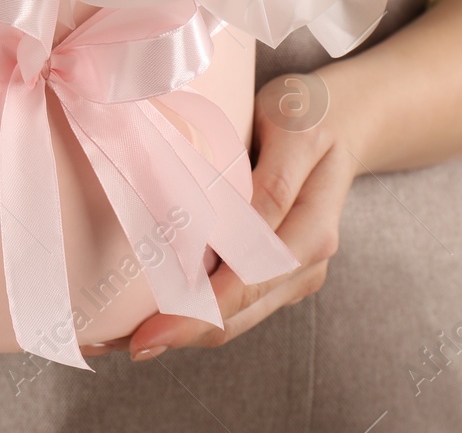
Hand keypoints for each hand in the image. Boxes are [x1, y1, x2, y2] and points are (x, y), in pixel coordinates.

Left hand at [125, 72, 357, 360]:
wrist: (347, 121)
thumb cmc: (307, 115)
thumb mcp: (292, 129)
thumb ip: (270, 182)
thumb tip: (232, 226)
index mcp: (314, 224)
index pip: (250, 276)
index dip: (199, 307)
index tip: (149, 330)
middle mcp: (310, 259)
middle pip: (241, 308)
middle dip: (179, 331)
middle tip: (115, 345)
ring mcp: (297, 272)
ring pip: (238, 317)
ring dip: (181, 331)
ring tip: (117, 342)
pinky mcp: (282, 275)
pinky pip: (239, 305)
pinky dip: (196, 316)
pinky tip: (153, 321)